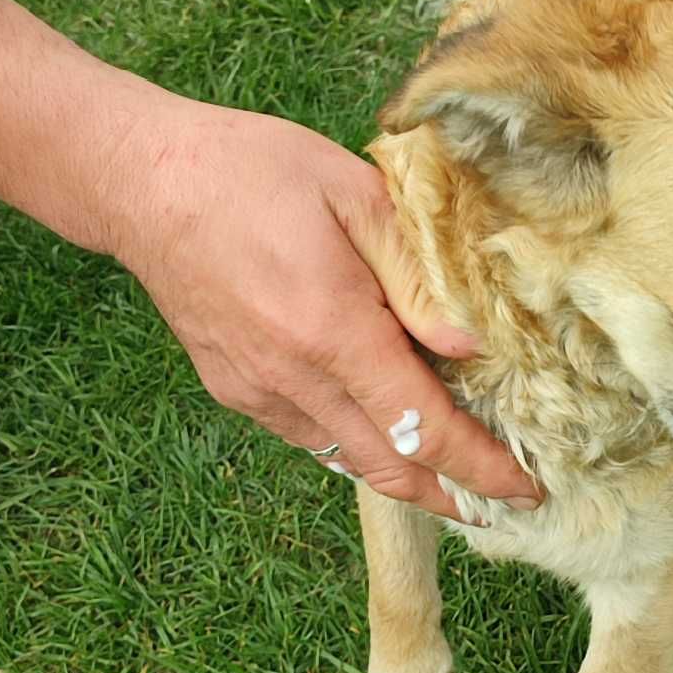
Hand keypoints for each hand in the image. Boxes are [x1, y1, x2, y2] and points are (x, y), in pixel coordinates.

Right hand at [107, 102, 540, 522]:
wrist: (143, 181)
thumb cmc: (253, 170)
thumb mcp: (355, 196)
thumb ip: (417, 275)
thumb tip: (473, 345)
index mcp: (330, 332)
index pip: (423, 427)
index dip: (481, 467)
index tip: (528, 490)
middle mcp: (292, 379)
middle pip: (390, 466)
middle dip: (455, 494)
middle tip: (507, 502)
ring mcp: (257, 393)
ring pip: (349, 459)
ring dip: (408, 477)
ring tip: (462, 477)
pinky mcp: (235, 391)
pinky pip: (312, 436)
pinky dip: (360, 445)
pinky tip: (390, 428)